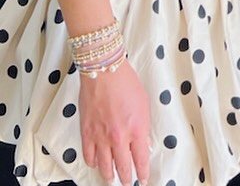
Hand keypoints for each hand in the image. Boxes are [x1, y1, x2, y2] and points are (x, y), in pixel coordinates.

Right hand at [79, 60, 150, 185]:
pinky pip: (89, 155)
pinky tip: (96, 163)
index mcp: (137, 129)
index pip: (141, 159)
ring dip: (109, 175)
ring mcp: (101, 137)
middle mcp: (119, 137)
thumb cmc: (126, 82)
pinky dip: (92, 162)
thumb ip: (143, 125)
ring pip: (104, 166)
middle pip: (123, 167)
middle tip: (128, 182)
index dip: (143, 172)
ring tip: (111, 179)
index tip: (143, 178)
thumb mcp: (144, 104)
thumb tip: (143, 141)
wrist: (104, 72)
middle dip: (126, 177)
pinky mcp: (87, 133)